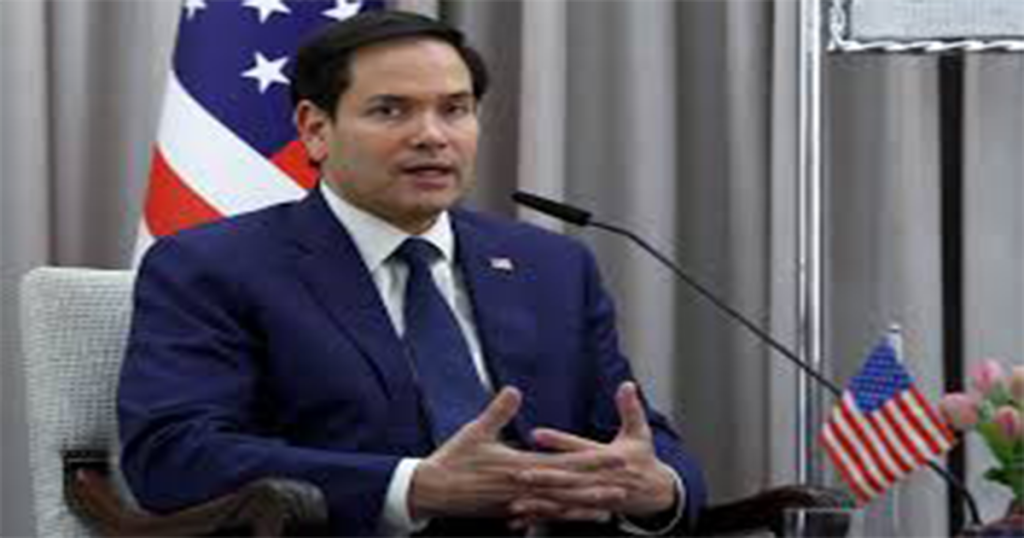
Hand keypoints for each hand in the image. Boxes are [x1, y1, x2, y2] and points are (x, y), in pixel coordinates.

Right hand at [408, 387, 629, 521]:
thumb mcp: (475, 431)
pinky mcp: (510, 511)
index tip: (615, 458)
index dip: (592, 462)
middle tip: (626, 485)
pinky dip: (562, 516)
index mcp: (519, 466)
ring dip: (585, 506)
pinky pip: (542, 515)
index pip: (564, 465)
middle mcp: (523, 488)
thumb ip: (498, 412)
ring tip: (610, 506)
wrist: (432, 491)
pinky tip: (575, 516)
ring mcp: (518, 503)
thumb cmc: (452, 459)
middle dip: (599, 486)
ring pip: (559, 507)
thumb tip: (514, 391)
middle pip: (569, 489)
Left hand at [514, 382, 676, 524]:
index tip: (536, 433)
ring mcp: (594, 497)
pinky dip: (543, 515)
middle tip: (519, 473)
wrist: (656, 493)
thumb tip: (627, 384)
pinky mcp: (590, 509)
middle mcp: (599, 479)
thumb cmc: (643, 458)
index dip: (559, 441)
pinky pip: (563, 514)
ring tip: (517, 499)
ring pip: (563, 499)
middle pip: (568, 477)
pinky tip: (523, 516)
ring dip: (540, 500)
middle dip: (544, 476)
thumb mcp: (640, 432)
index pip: (579, 448)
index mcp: (607, 457)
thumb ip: (630, 408)